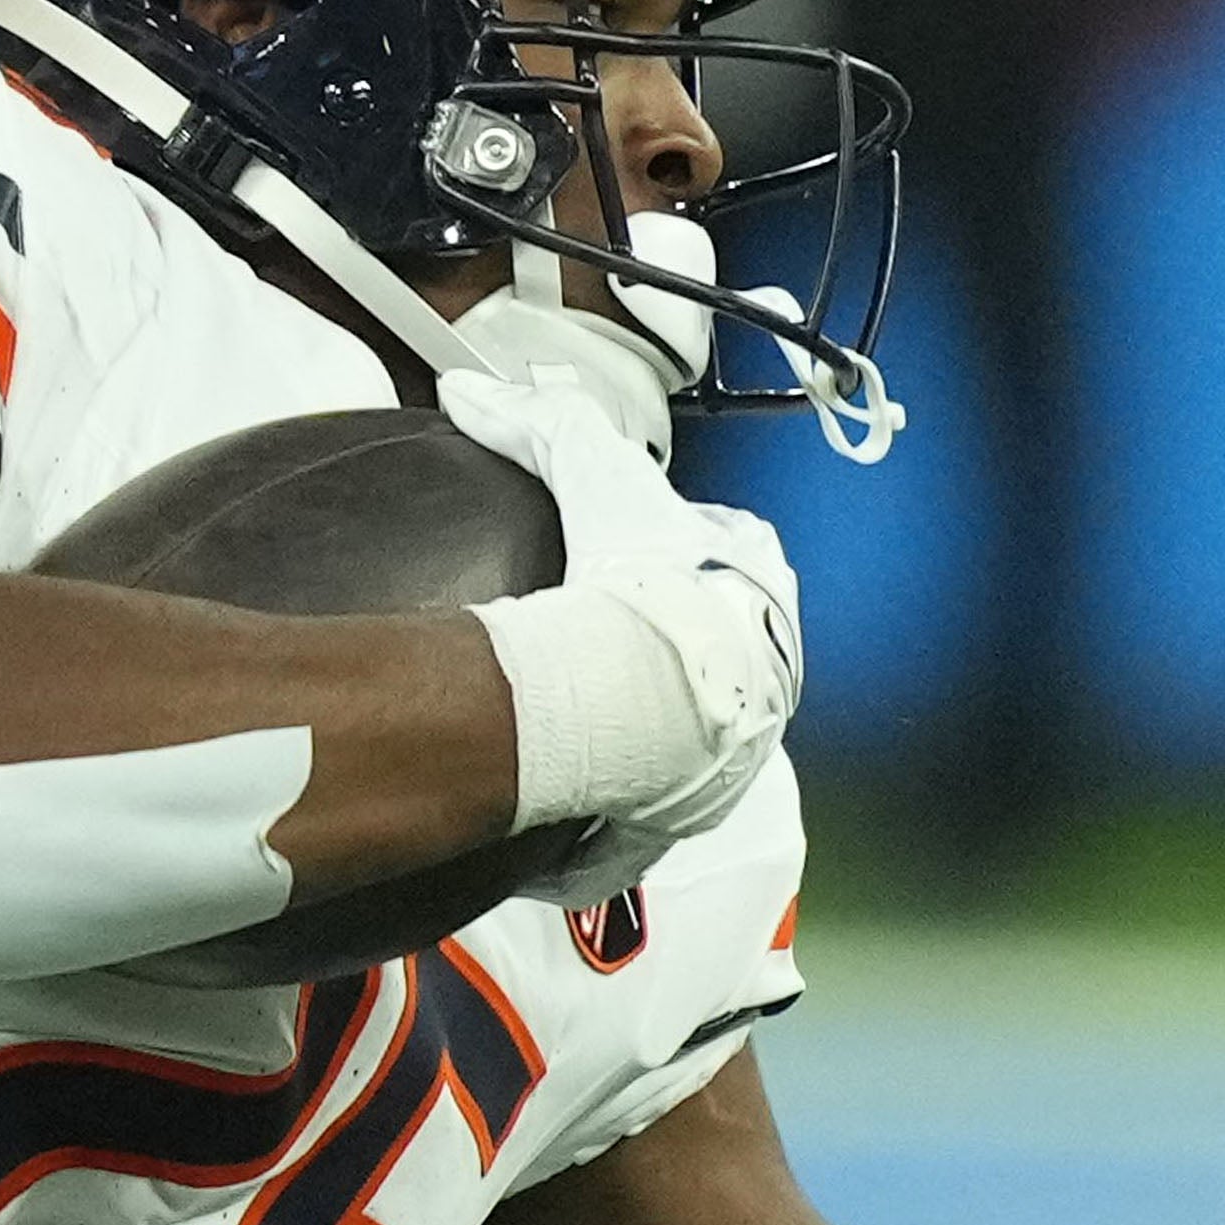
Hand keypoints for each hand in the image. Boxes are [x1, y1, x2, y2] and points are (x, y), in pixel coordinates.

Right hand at [436, 304, 799, 868]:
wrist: (656, 703)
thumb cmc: (645, 593)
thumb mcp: (595, 474)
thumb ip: (538, 422)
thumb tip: (472, 391)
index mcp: (748, 583)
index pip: (725, 552)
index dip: (670, 552)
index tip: (622, 559)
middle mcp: (752, 674)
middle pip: (706, 656)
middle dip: (656, 657)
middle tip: (585, 659)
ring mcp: (722, 755)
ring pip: (678, 749)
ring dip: (631, 748)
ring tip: (562, 747)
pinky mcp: (678, 821)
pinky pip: (628, 832)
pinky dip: (589, 832)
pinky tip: (546, 834)